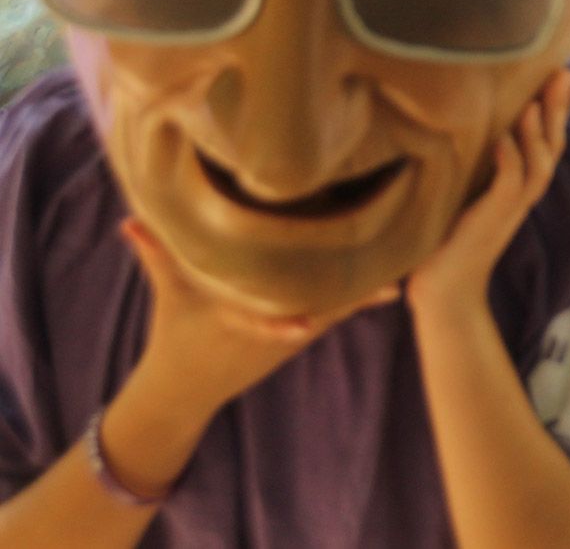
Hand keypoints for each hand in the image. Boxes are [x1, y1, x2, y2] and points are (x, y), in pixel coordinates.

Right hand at [123, 219, 398, 419]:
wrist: (185, 388)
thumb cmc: (175, 333)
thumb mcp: (168, 293)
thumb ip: (157, 254)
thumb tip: (130, 220)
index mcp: (244, 309)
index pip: (281, 298)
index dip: (311, 288)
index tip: (340, 276)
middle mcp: (273, 321)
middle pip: (320, 301)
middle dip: (353, 287)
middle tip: (393, 270)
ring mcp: (288, 331)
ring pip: (332, 310)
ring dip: (364, 293)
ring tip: (401, 277)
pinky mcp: (296, 336)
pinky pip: (332, 317)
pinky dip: (356, 302)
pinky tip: (389, 289)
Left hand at [407, 68, 569, 314]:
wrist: (444, 290)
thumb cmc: (449, 237)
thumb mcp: (465, 189)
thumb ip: (475, 160)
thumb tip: (467, 119)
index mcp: (519, 183)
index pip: (546, 138)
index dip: (555, 107)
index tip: (559, 70)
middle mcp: (522, 193)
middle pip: (553, 145)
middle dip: (558, 109)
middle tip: (563, 71)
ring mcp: (510, 208)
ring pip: (538, 164)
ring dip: (537, 133)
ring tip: (533, 101)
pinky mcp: (492, 220)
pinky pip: (508, 186)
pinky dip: (509, 161)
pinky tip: (502, 140)